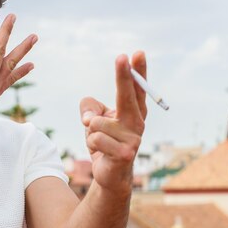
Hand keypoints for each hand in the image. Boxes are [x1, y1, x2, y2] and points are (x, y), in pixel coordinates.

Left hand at [80, 51, 146, 193]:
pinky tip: (100, 152)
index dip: (137, 71)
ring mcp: (133, 139)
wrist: (109, 174)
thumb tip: (89, 118)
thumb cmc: (103, 140)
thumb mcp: (92, 118)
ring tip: (99, 141)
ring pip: (98, 123)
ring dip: (91, 130)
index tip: (136, 53)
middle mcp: (137, 123)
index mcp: (133, 112)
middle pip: (128, 96)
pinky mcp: (125, 154)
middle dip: (124, 76)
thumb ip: (89, 107)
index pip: (137, 88)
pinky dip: (91, 143)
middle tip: (121, 56)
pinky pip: (95, 138)